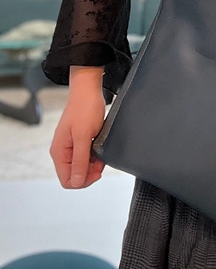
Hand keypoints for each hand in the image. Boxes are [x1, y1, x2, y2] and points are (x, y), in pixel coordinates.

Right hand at [50, 66, 105, 188]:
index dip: (83, 180)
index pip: (67, 180)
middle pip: (74, 175)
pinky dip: (94, 155)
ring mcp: (70, 145)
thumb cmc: (84, 108)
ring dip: (92, 164)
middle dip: (89, 172)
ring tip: (101, 154)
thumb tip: (76, 181)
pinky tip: (100, 148)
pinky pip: (85, 156)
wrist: (88, 90)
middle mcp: (63, 151)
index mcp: (59, 152)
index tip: (96, 171)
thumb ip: (79, 160)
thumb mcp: (83, 136)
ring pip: (81, 166)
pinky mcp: (79, 140)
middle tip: (101, 162)